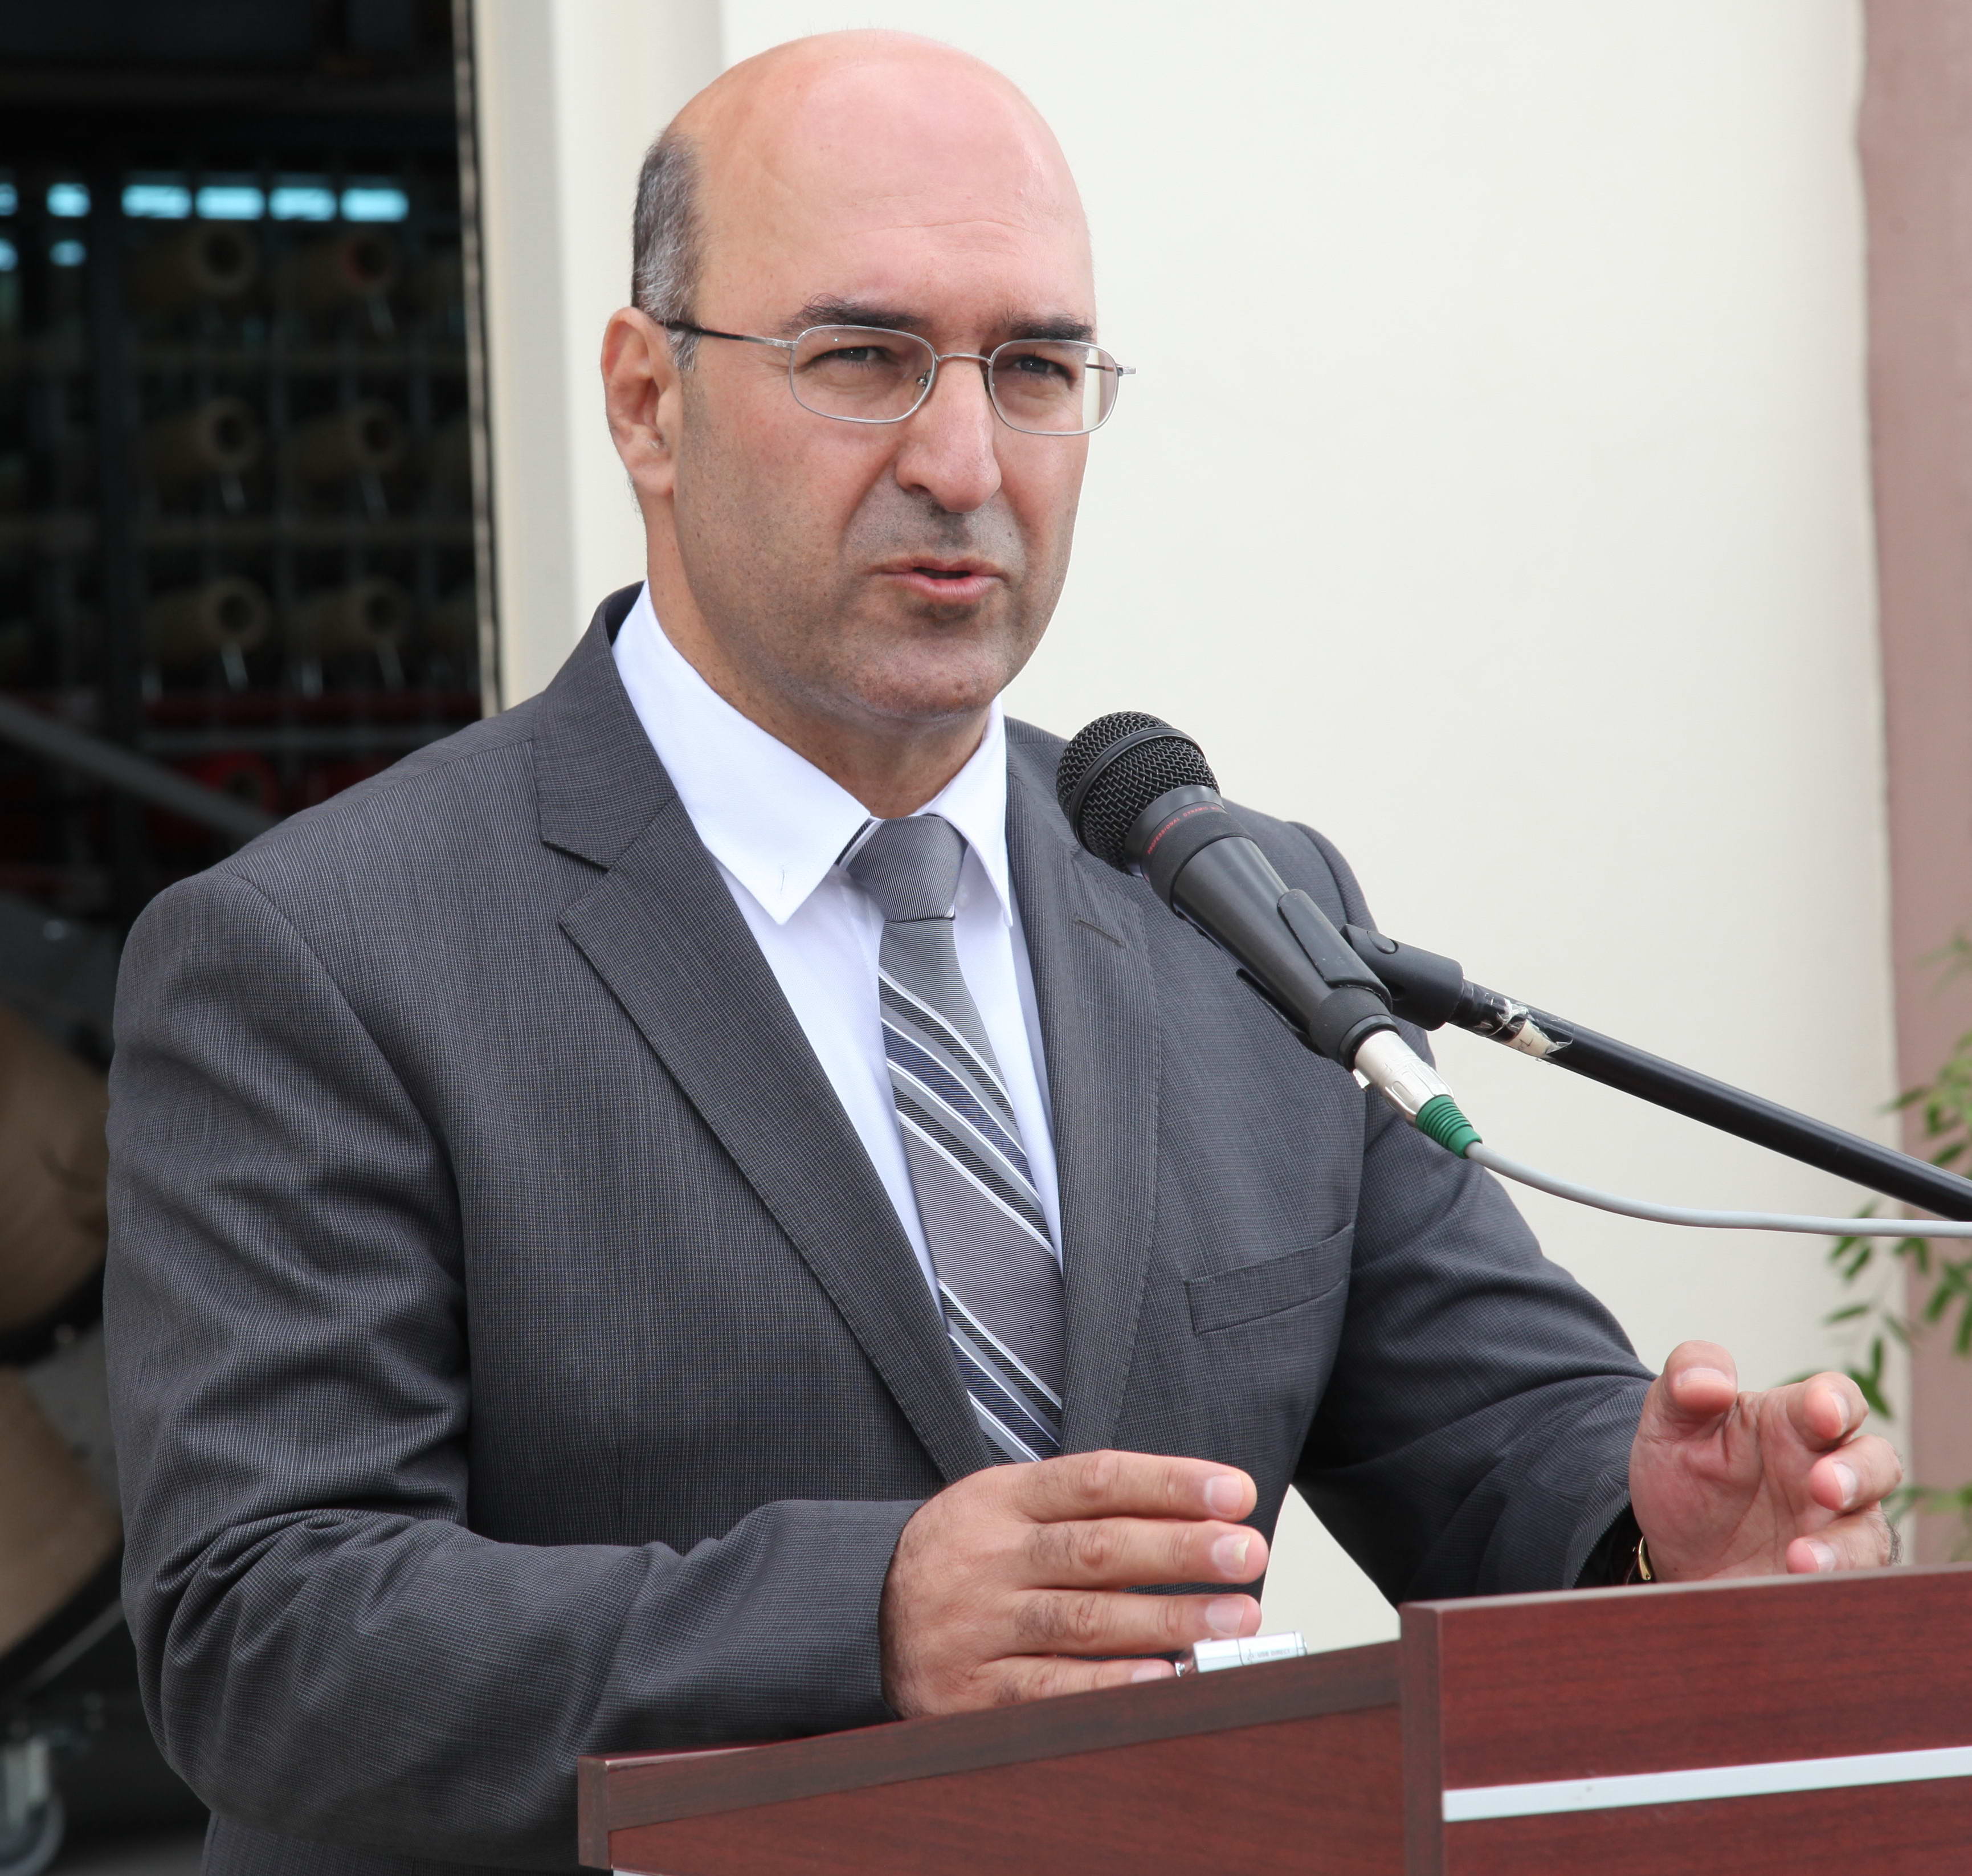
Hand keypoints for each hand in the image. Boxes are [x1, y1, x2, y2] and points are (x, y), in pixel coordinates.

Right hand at [880, 1449, 1268, 1715]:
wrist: (859, 1611)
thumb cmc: (968, 1557)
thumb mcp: (1007, 1507)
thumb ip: (1086, 1509)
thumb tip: (1198, 1519)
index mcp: (1001, 1497)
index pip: (1095, 1479)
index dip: (1170, 1483)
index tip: (1237, 1492)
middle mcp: (987, 1555)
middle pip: (1096, 1547)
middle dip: (1181, 1549)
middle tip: (1249, 1552)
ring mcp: (975, 1624)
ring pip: (1081, 1618)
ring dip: (1167, 1619)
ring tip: (1235, 1618)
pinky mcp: (967, 1691)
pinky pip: (1047, 1687)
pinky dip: (1109, 1685)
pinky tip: (1165, 1679)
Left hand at [1629, 1341, 1900, 1580]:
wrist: (1668, 1549)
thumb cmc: (1682, 1472)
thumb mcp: (1669, 1422)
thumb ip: (1683, 1386)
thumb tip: (1710, 1381)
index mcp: (1791, 1421)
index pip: (1834, 1398)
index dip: (1837, 1401)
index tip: (1823, 1412)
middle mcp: (1826, 1471)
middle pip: (1877, 1462)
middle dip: (1860, 1472)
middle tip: (1824, 1487)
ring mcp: (1833, 1529)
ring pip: (1871, 1534)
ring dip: (1846, 1548)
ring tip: (1800, 1560)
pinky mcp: (1828, 1580)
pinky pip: (1850, 1588)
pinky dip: (1830, 1590)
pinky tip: (1793, 1590)